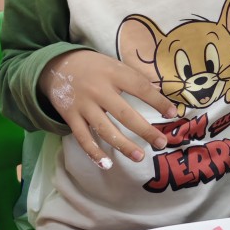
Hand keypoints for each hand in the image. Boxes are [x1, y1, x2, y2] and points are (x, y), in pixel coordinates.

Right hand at [38, 49, 177, 167]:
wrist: (56, 65)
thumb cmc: (94, 66)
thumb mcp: (114, 65)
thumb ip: (135, 78)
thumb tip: (160, 91)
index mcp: (113, 73)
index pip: (140, 88)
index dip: (158, 101)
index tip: (173, 113)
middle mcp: (98, 90)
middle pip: (124, 113)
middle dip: (145, 130)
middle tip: (162, 142)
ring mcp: (83, 105)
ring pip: (104, 129)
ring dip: (123, 145)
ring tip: (139, 156)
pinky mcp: (71, 117)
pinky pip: (83, 138)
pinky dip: (93, 152)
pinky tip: (106, 164)